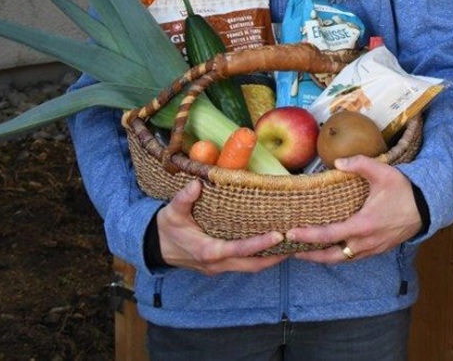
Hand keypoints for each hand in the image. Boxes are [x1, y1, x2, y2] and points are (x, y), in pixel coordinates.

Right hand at [157, 180, 288, 273]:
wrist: (155, 248)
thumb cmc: (166, 229)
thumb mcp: (171, 212)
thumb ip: (183, 199)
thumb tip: (197, 185)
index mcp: (207, 251)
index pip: (238, 250)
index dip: (258, 245)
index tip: (278, 235)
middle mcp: (216, 264)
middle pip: (251, 265)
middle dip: (275, 256)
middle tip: (296, 243)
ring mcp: (219, 268)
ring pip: (250, 268)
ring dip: (271, 259)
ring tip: (292, 246)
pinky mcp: (221, 266)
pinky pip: (245, 265)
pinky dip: (260, 258)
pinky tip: (274, 247)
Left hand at [287, 156, 421, 263]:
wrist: (427, 207)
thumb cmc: (404, 190)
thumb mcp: (383, 172)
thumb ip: (360, 164)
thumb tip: (338, 162)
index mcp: (363, 225)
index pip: (329, 234)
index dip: (308, 235)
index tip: (291, 233)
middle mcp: (365, 242)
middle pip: (331, 256)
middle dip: (310, 255)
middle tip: (291, 251)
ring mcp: (372, 248)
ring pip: (342, 259)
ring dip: (323, 257)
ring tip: (306, 251)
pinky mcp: (377, 249)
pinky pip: (353, 257)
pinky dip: (338, 255)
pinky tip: (331, 248)